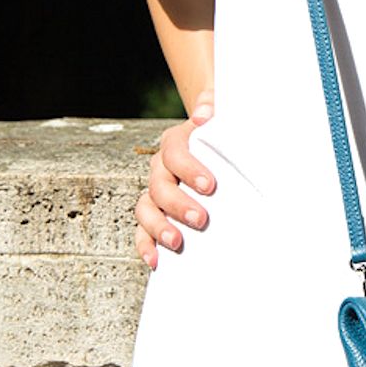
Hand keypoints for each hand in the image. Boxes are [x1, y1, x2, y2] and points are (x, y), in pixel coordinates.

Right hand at [134, 89, 216, 268]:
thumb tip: (205, 113)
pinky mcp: (157, 212)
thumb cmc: (220, 133)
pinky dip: (146, 245)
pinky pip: (143, 230)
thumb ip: (214, 106)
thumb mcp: (222, 115)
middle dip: (178, 204)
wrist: (215, 145)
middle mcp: (160, 167)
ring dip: (158, 227)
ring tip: (177, 242)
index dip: (189, 169)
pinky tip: (156, 260)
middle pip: (159, 186)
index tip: (210, 186)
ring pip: (146, 209)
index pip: (175, 154)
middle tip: (202, 219)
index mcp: (176, 142)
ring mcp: (156, 191)